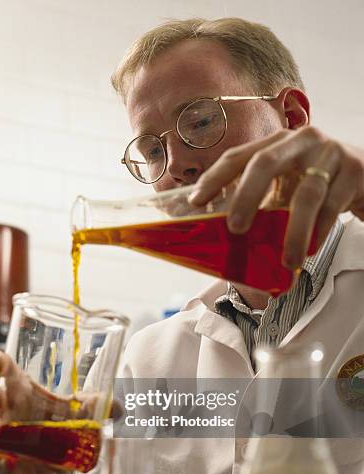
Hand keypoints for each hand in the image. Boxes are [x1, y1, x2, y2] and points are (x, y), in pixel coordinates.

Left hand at [188, 127, 363, 269]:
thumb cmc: (318, 184)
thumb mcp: (287, 186)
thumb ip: (262, 205)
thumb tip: (223, 242)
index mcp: (276, 143)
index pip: (238, 156)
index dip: (215, 178)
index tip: (196, 202)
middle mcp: (301, 141)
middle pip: (266, 163)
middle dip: (246, 197)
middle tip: (235, 229)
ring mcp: (330, 153)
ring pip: (306, 195)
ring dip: (293, 233)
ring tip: (287, 262)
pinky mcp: (356, 171)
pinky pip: (333, 207)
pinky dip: (320, 232)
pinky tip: (311, 250)